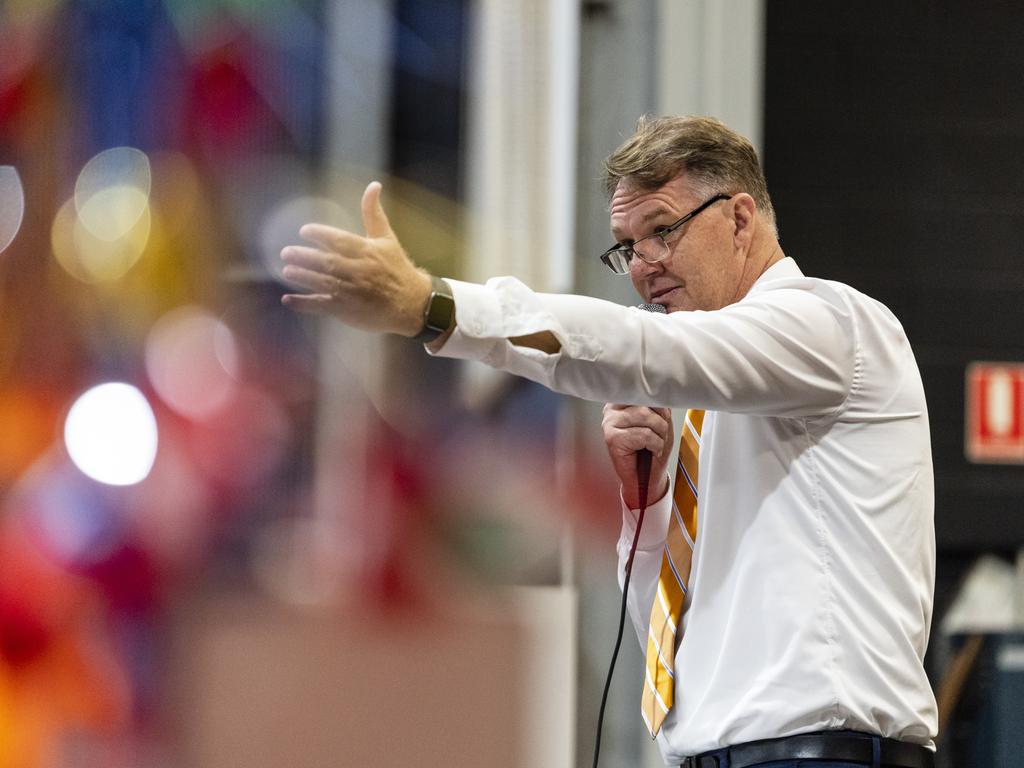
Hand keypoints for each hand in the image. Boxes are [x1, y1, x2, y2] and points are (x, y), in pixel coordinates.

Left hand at [280, 181, 431, 335]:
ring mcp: (352, 292)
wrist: (412, 304)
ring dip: (303, 277)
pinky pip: (322, 305)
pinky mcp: (348, 310)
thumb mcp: (387, 238)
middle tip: (286, 252)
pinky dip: (304, 303)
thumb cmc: (396, 268)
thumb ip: (373, 213)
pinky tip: (288, 299)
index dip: (320, 235)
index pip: (339, 240)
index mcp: (367, 251)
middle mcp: (359, 271)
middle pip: (327, 262)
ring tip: (287, 271)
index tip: (304, 231)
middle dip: (305, 257)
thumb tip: (373, 185)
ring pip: (323, 282)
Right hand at [602, 404, 672, 508]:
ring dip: (659, 434)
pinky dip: (655, 444)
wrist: (647, 477)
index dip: (659, 403)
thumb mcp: (661, 421)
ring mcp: (609, 422)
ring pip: (645, 416)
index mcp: (622, 401)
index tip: (664, 416)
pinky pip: (643, 434)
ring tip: (655, 443)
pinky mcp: (612, 438)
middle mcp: (612, 409)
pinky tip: (650, 450)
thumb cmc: (653, 449)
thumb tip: (659, 394)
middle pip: (645, 402)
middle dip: (661, 421)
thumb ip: (658, 405)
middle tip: (660, 435)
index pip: (643, 389)